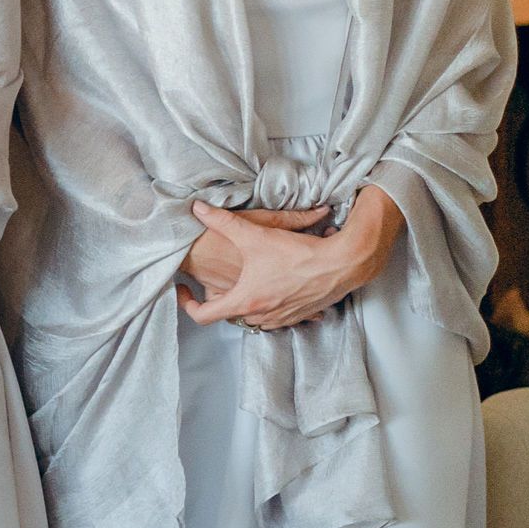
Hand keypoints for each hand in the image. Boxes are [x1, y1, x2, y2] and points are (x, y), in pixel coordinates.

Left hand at [183, 197, 390, 331]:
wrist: (343, 264)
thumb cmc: (299, 253)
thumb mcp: (255, 234)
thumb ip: (222, 221)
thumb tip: (197, 209)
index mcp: (245, 299)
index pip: (203, 315)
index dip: (188, 304)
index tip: (185, 290)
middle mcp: (262, 315)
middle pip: (229, 314)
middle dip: (220, 298)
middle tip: (214, 280)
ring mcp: (282, 318)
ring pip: (253, 316)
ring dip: (245, 302)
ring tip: (241, 281)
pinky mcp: (300, 316)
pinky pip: (276, 316)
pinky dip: (268, 304)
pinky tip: (268, 287)